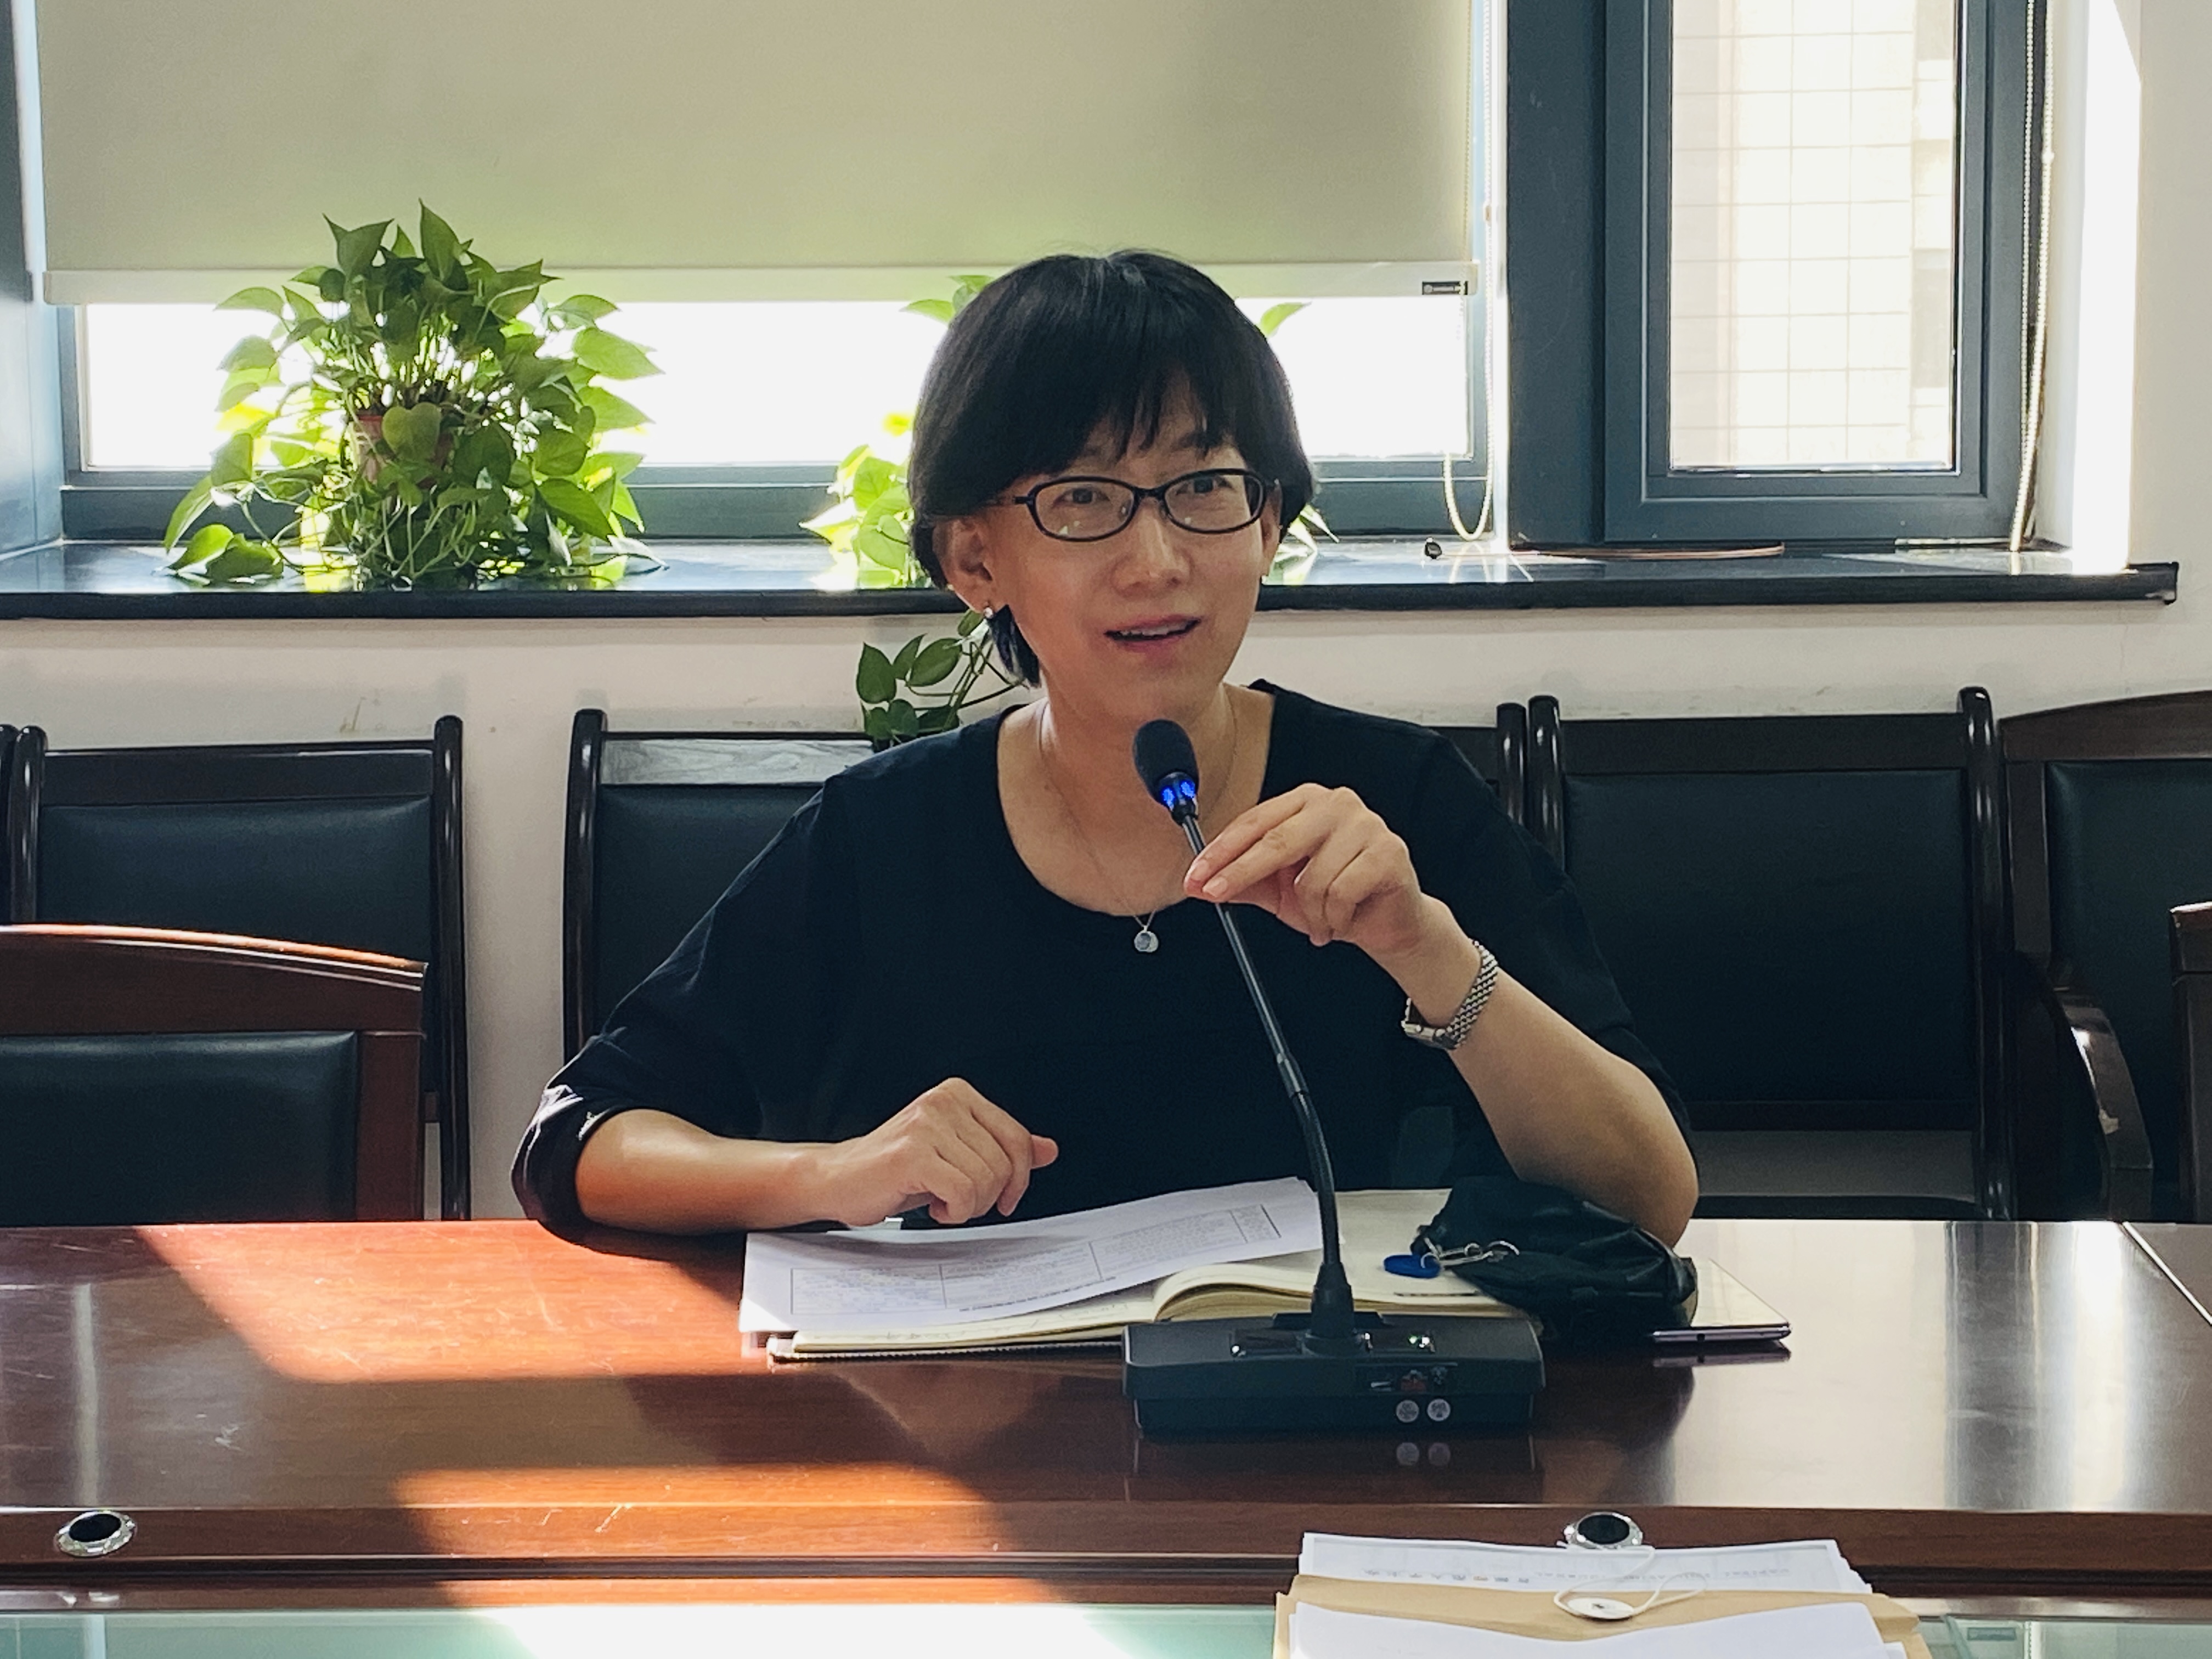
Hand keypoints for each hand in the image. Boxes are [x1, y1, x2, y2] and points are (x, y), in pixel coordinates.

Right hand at [812, 1079, 1058, 1226]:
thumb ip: (1002, 1149)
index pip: (1016, 1138)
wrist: (839, 1179)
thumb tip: (1048, 1150)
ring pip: (984, 1180)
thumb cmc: (896, 1169)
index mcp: (958, 1094)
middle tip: (960, 1201)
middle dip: (988, 1196)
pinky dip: (954, 1211)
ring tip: (942, 1200)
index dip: (1019, 1178)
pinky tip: (933, 1206)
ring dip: (968, 1206)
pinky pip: (962, 1192)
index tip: (1005, 1198)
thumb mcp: (958, 1154)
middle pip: (1003, 1163)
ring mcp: (926, 1125)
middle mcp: (943, 1102)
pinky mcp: (911, 1154)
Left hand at [1183, 783, 1444, 966]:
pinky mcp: (1388, 853)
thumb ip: (1242, 882)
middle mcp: (1336, 804)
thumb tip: (1198, 886)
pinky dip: (1334, 918)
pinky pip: (1341, 893)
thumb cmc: (1334, 897)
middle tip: (1215, 895)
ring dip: (1308, 913)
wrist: (1387, 921)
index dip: (1221, 851)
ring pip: (1311, 878)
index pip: (1255, 821)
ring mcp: (1365, 825)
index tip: (1194, 876)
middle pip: (1276, 840)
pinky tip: (1340, 922)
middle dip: (1240, 872)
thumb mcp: (1279, 891)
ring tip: (1318, 923)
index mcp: (1306, 802)